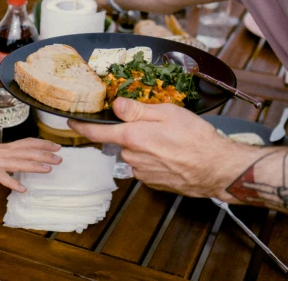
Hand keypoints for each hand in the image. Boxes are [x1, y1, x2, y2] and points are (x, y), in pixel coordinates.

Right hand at [0, 138, 61, 191]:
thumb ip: (5, 157)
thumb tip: (19, 161)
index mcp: (4, 147)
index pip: (27, 142)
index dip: (43, 143)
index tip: (56, 146)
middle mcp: (2, 152)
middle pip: (27, 151)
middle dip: (45, 154)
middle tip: (60, 158)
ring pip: (18, 162)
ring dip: (34, 166)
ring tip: (48, 169)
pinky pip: (1, 178)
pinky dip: (12, 183)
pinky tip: (22, 189)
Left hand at [69, 98, 253, 197]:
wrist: (217, 169)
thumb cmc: (196, 138)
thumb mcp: (167, 112)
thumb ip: (137, 109)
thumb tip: (116, 105)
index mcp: (132, 137)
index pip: (97, 132)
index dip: (81, 126)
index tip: (70, 121)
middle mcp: (132, 157)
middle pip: (120, 140)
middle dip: (132, 132)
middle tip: (155, 125)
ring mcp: (142, 172)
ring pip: (134, 153)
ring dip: (144, 146)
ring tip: (169, 141)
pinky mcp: (153, 183)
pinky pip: (145, 165)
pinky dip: (153, 158)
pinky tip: (171, 154)